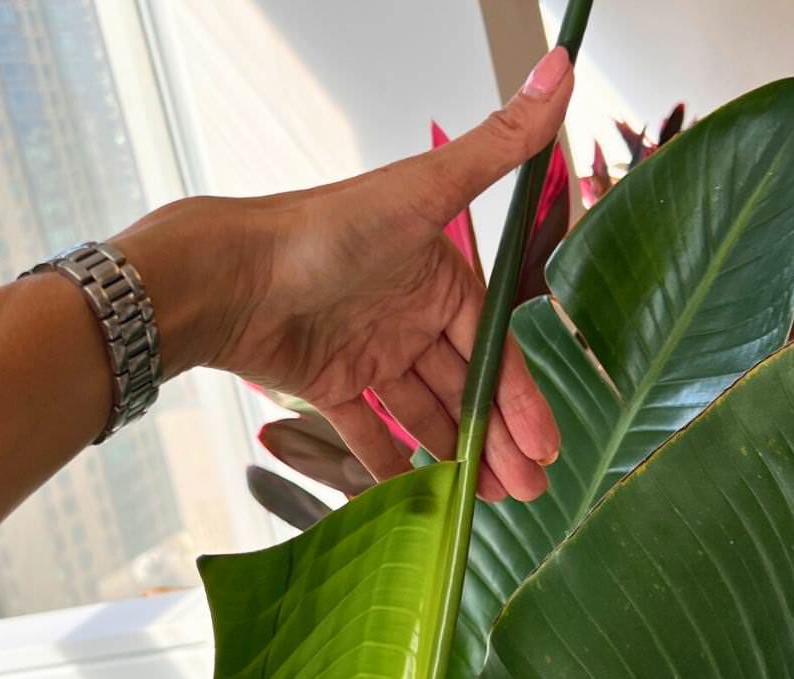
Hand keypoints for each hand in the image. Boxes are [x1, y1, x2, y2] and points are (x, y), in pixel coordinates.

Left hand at [119, 49, 572, 501]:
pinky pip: (368, 430)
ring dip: (456, 453)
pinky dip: (390, 461)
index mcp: (437, 276)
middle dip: (498, 438)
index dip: (521, 398)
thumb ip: (498, 144)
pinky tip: (419, 494)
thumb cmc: (324, 230)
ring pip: (424, 413)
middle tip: (527, 491)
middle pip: (464, 387)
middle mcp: (407, 314)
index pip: (492, 347)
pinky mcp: (328, 383)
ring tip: (488, 499)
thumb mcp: (424, 188)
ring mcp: (368, 350)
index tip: (546, 447)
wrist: (230, 275)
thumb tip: (562, 65)